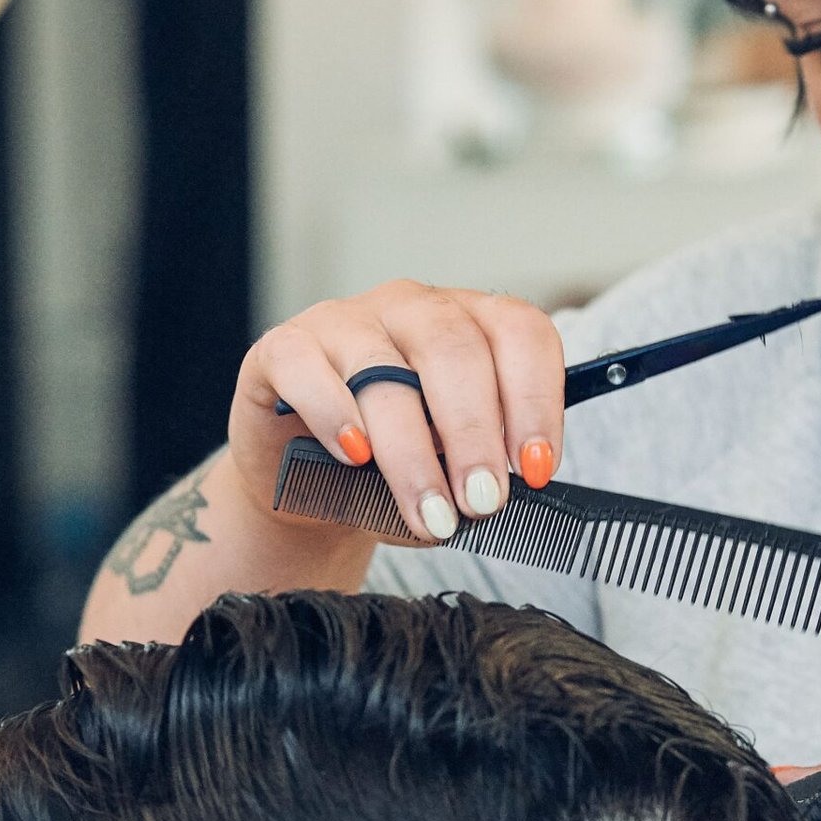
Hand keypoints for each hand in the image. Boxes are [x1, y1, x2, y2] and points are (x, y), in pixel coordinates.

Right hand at [228, 281, 566, 543]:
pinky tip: (355, 455)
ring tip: (428, 512)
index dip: (536, 400)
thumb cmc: (388, 465)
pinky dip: (334, 414)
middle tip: (483, 499)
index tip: (537, 469)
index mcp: (469, 322)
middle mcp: (412, 308)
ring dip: (412, 452)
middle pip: (456, 351)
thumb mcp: (446, 468)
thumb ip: (473, 473)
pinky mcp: (283, 349)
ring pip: (385, 371)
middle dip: (475, 434)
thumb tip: (492, 506)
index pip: (520, 334)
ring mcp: (345, 322)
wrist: (300, 475)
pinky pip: (307, 368)